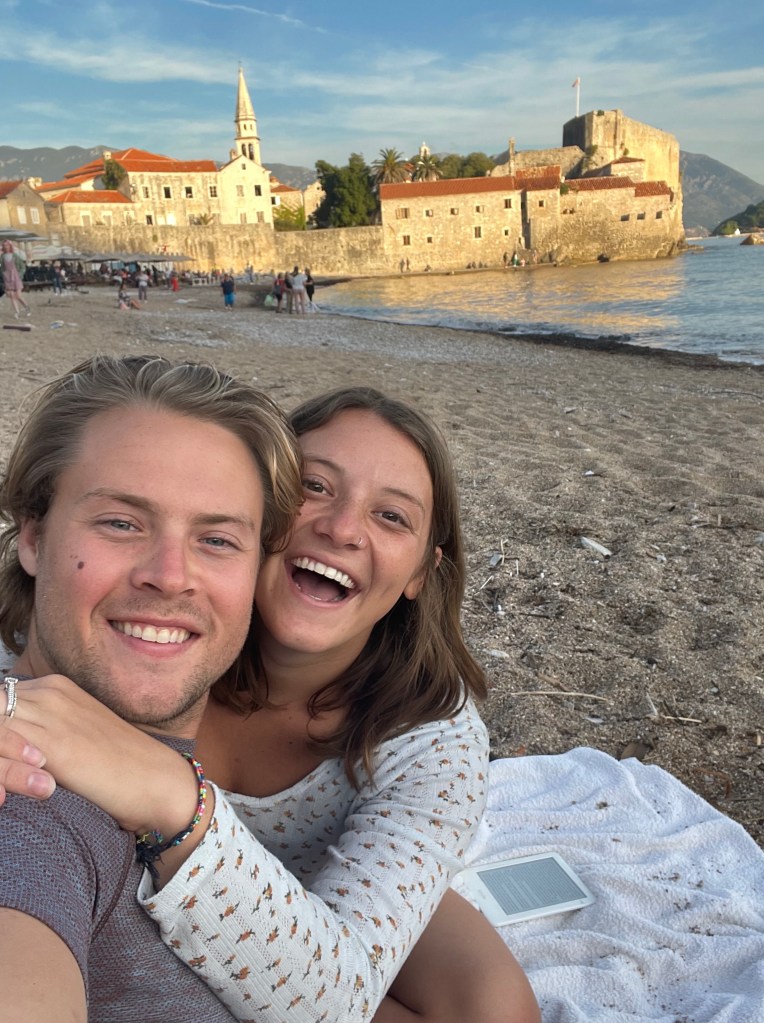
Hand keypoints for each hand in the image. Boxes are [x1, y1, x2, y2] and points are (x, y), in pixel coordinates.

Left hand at [0, 675, 200, 837]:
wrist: (154, 779)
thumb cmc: (116, 763)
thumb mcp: (75, 730)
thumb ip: (43, 725)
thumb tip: (15, 739)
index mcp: (55, 686)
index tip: (4, 753)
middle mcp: (50, 693)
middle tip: (0, 766)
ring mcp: (50, 716)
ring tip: (1, 778)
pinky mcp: (52, 747)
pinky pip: (2, 743)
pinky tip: (3, 792)